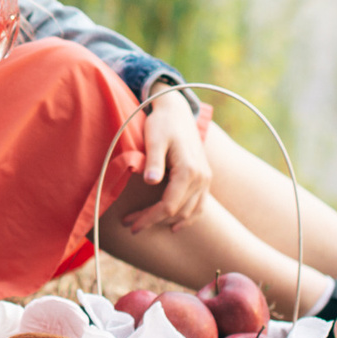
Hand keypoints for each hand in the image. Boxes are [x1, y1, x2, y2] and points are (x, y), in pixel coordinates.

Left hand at [118, 89, 211, 234]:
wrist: (177, 112)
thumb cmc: (162, 125)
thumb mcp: (154, 139)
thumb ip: (154, 161)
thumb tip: (151, 181)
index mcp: (188, 170)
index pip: (168, 206)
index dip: (149, 218)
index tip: (131, 224)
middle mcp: (201, 178)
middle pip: (177, 212)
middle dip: (153, 221)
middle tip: (131, 225)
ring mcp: (205, 179)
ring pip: (190, 212)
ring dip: (168, 222)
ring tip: (145, 225)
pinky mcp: (205, 178)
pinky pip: (200, 205)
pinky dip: (188, 218)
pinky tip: (174, 226)